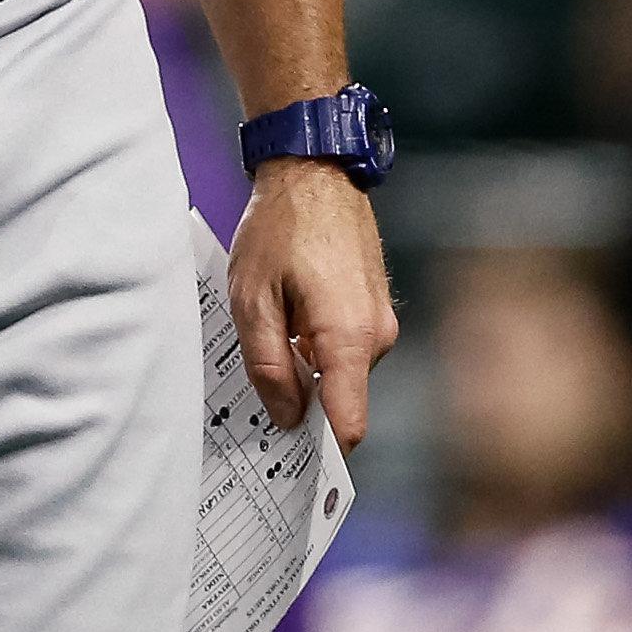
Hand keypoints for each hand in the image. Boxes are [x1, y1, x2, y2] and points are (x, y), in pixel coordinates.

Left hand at [226, 161, 397, 449]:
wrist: (313, 169)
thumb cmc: (279, 228)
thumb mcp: (251, 300)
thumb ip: (268, 365)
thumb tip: (285, 418)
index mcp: (349, 338)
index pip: (349, 424)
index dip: (320, 450)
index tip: (289, 463)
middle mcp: (376, 335)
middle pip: (340, 399)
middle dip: (303, 403)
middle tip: (255, 394)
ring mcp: (380, 319)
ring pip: (340, 372)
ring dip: (307, 368)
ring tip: (267, 338)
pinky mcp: (374, 305)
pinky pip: (345, 345)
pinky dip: (316, 345)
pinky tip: (284, 320)